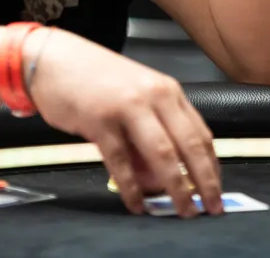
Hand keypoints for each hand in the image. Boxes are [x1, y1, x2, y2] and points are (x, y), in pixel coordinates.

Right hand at [27, 29, 222, 217]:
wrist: (53, 58)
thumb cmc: (94, 78)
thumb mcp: (135, 96)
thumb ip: (153, 130)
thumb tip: (165, 175)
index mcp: (167, 91)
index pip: (200, 133)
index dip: (212, 165)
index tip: (216, 188)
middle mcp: (154, 96)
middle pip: (190, 145)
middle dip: (204, 181)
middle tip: (211, 207)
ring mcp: (128, 107)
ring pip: (163, 154)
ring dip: (176, 187)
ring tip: (183, 209)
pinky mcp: (100, 120)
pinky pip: (122, 161)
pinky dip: (131, 187)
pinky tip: (136, 203)